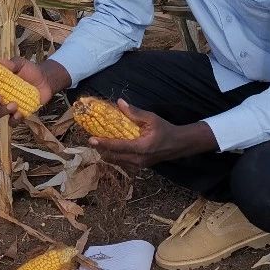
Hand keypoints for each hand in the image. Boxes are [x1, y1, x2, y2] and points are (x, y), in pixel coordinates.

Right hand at [0, 57, 56, 123]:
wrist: (46, 80)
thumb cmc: (30, 70)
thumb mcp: (20, 64)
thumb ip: (11, 63)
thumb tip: (0, 62)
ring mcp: (7, 106)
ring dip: (2, 111)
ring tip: (13, 105)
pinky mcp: (18, 114)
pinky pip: (11, 122)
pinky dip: (14, 119)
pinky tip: (19, 114)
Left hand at [88, 100, 214, 168]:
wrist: (178, 144)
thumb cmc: (165, 130)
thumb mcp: (151, 118)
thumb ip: (134, 112)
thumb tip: (119, 102)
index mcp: (141, 148)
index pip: (118, 147)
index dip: (103, 143)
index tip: (91, 139)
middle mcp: (138, 160)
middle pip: (113, 157)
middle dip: (101, 149)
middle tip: (92, 141)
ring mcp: (139, 166)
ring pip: (117, 162)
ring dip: (107, 154)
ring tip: (99, 144)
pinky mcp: (139, 167)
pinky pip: (122, 163)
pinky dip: (114, 157)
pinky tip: (110, 149)